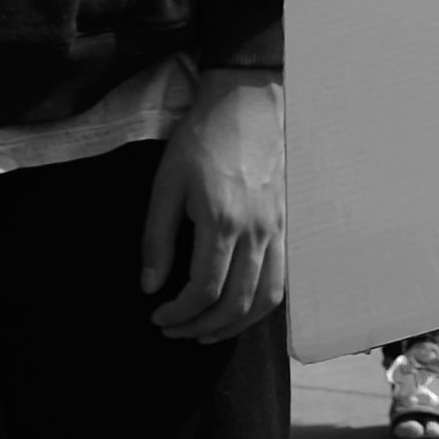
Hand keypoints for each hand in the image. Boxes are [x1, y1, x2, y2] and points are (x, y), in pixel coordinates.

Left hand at [141, 72, 285, 343]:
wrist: (248, 106)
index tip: (157, 316)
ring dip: (235, 326)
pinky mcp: (288, 227)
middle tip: (174, 331)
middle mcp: (256, 233)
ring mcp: (278, 231)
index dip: (179, 313)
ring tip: (206, 332)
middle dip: (201, 326)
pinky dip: (262, 305)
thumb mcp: (166, 184)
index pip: (204, 290)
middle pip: (236, 303)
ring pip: (266, 299)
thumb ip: (157, 238)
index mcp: (221, 221)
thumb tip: (150, 286)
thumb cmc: (202, 140)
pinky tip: (240, 310)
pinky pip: (282, 280)